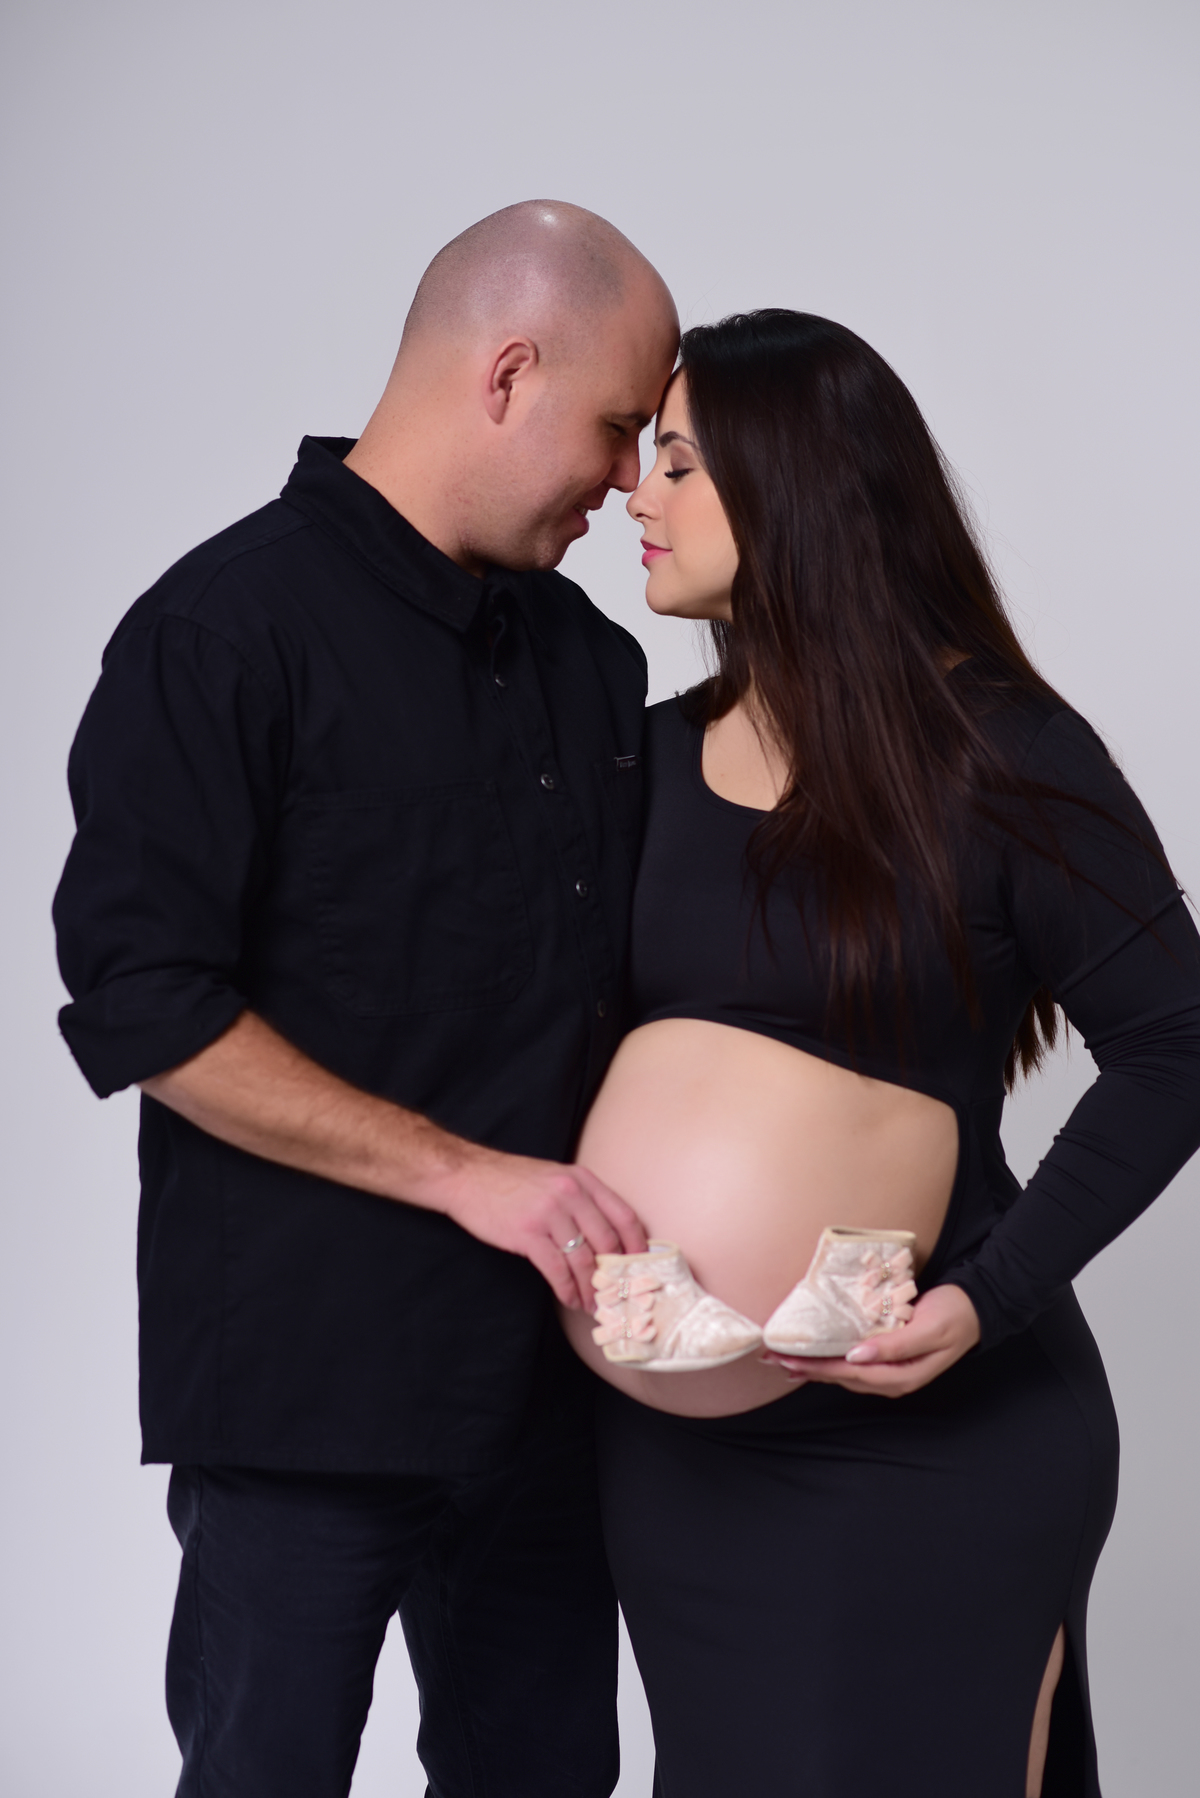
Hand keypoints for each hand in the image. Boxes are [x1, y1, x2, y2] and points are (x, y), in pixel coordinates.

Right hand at [433, 1146, 647, 1310]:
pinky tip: (569, 1299)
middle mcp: (571, 1194)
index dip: (637, 1246)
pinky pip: (557, 1270)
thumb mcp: (555, 1176)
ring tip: (592, 1305)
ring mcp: (549, 1214)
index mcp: (582, 1180)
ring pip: (584, 1261)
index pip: (624, 1216)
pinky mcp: (528, 1234)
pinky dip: (567, 1290)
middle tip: (618, 1295)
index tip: (641, 1267)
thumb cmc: (510, 1180)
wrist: (466, 1176)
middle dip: (615, 1275)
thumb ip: (581, 1199)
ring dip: (591, 1289)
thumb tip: (606, 1237)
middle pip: (608, 1243)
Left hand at [760, 1283, 980, 1397]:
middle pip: (842, 1377)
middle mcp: (893, 1379)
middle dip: (807, 1370)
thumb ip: (895, 1345)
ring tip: (784, 1360)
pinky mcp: (889, 1358)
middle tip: (772, 1360)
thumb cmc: (954, 1315)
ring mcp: (891, 1371)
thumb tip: (856, 1356)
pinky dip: (830, 1359)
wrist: (976, 1308)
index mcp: (902, 1375)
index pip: (850, 1373)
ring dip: (815, 1366)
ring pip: (845, 1373)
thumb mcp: (928, 1328)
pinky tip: (815, 1356)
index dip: (818, 1368)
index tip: (790, 1361)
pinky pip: (853, 1363)